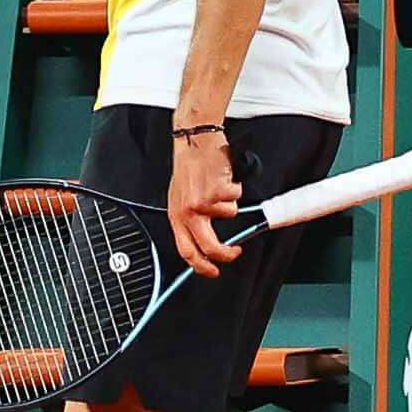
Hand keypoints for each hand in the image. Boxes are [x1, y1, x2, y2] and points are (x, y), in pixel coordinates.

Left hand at [163, 124, 247, 279]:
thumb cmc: (188, 166)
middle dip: (226, 254)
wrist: (194, 140)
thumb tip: (202, 241)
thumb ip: (190, 219)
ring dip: (230, 201)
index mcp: (176, 215)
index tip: (212, 271)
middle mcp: (188, 211)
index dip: (201, 267)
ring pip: (229, 214)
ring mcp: (203, 202)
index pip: (186, 251)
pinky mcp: (217, 190)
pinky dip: (234, 187)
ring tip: (220, 187)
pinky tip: (223, 177)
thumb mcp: (180, 197)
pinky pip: (235, 196)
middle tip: (234, 251)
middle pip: (210, 246)